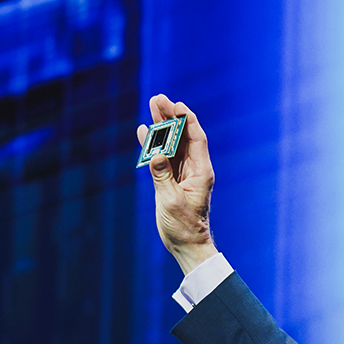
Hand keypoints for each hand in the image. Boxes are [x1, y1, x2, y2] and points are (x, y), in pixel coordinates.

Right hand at [140, 94, 218, 273]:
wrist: (187, 245)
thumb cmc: (184, 226)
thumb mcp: (171, 201)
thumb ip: (162, 176)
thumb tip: (155, 154)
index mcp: (200, 172)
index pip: (196, 138)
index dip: (187, 119)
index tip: (176, 105)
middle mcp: (194, 169)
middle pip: (183, 136)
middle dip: (171, 117)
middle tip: (157, 99)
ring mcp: (183, 173)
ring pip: (172, 144)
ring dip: (162, 126)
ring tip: (151, 107)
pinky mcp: (172, 180)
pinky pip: (163, 157)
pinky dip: (154, 145)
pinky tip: (144, 133)